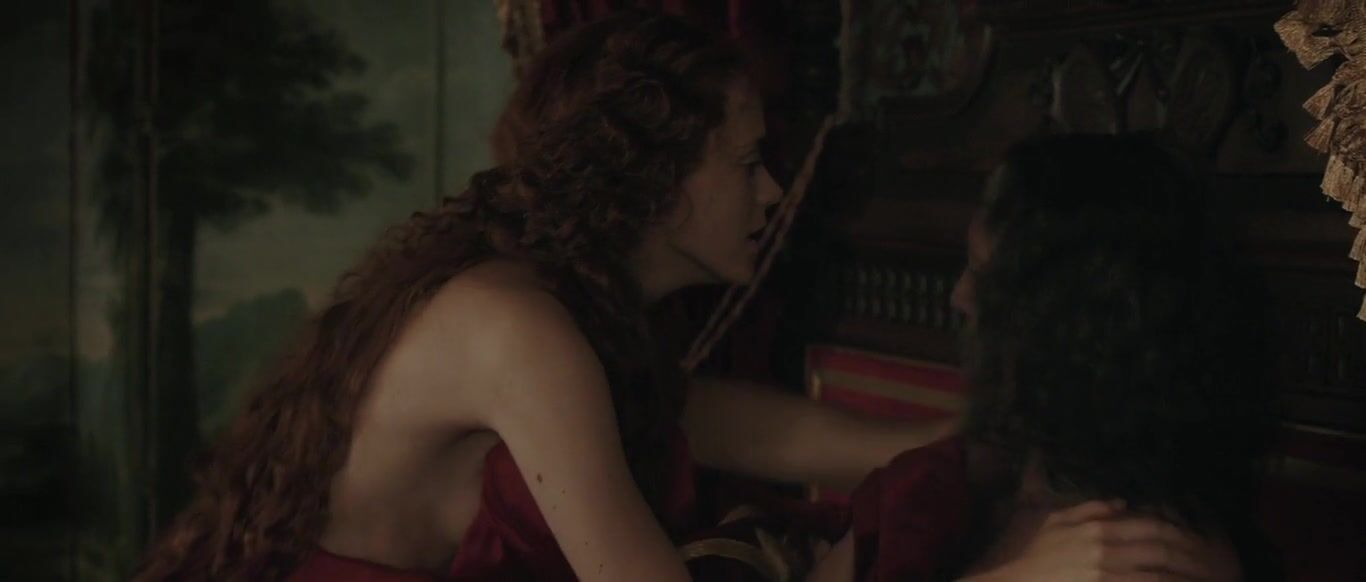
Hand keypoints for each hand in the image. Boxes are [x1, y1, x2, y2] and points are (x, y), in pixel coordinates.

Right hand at [965, 500, 1238, 581]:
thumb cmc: (1028, 554)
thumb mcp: (1052, 521)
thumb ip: (1088, 509)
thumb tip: (1121, 502)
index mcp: (1097, 527)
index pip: (1151, 524)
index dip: (1181, 532)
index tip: (1201, 541)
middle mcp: (1106, 548)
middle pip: (1163, 548)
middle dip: (1193, 556)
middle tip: (1215, 564)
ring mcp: (1106, 574)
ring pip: (1159, 575)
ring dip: (1185, 578)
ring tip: (1208, 580)